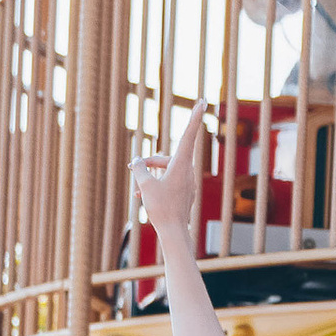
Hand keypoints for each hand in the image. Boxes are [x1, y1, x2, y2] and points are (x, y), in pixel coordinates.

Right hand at [134, 104, 208, 248]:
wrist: (175, 233)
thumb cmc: (161, 208)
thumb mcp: (145, 186)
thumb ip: (139, 169)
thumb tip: (136, 161)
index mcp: (181, 165)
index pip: (189, 135)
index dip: (194, 117)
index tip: (202, 102)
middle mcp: (187, 171)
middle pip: (166, 158)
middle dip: (149, 163)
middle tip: (133, 167)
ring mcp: (187, 182)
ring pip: (165, 171)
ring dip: (150, 176)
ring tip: (137, 190)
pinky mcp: (184, 192)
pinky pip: (168, 181)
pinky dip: (156, 184)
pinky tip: (142, 195)